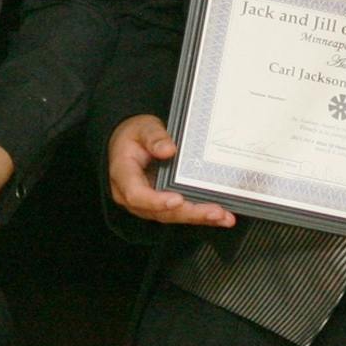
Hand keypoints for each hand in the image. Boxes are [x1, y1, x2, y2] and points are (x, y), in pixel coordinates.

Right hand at [107, 114, 235, 227]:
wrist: (131, 143)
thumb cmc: (134, 136)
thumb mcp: (143, 128)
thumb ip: (154, 137)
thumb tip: (168, 149)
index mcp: (123, 175)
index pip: (136, 194)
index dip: (156, 201)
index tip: (177, 199)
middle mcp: (133, 196)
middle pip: (159, 212)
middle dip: (188, 213)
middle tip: (214, 212)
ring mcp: (148, 204)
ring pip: (172, 216)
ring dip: (199, 218)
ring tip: (223, 216)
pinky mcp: (162, 206)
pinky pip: (180, 214)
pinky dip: (201, 216)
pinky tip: (222, 217)